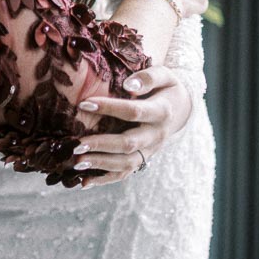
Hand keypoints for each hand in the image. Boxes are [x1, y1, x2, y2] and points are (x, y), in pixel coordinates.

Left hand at [69, 65, 193, 187]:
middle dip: (102, 145)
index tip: (83, 104)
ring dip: (101, 165)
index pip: (133, 112)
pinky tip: (83, 182)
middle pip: (129, 144)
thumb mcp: (165, 76)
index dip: (109, 108)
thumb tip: (128, 85)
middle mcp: (156, 135)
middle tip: (76, 144)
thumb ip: (148, 77)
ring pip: (127, 163)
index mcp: (161, 112)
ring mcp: (150, 150)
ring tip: (76, 162)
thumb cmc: (167, 88)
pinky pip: (125, 173)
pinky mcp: (143, 159)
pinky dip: (105, 179)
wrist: (182, 110)